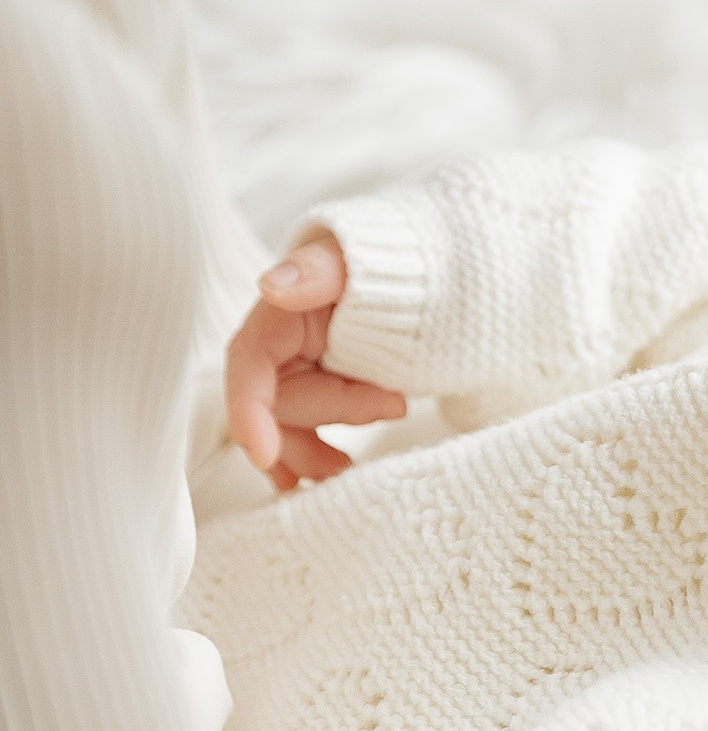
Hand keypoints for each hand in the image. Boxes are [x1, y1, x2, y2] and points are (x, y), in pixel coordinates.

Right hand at [225, 230, 405, 491]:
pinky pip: (306, 431)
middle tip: (394, 407)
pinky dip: (314, 455)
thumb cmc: (395, 258)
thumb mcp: (361, 256)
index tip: (263, 454)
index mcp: (284, 309)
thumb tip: (271, 285)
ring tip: (352, 465)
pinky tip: (329, 474)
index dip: (249, 411)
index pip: (249, 361)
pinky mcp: (325, 389)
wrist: (434, 273)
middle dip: (322, 419)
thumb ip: (318, 270)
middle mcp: (284, 343)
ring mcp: (303, 370)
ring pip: (289, 424)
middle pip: (276, 401)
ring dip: (313, 452)